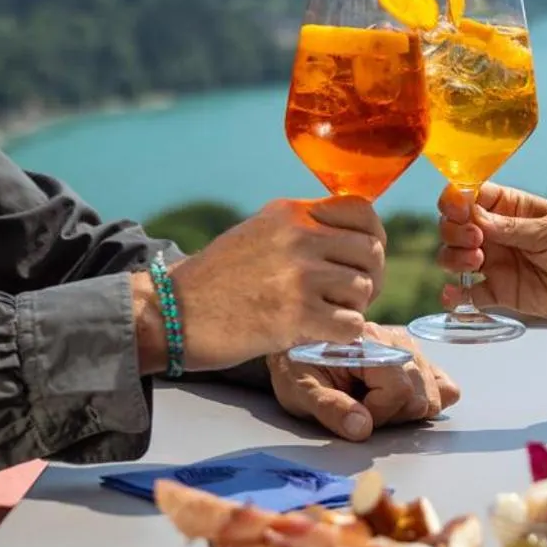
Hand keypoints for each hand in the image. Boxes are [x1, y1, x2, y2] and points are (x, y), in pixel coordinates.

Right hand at [170, 197, 385, 368]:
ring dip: (351, 308)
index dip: (372, 238)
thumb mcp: (258, 234)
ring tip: (325, 315)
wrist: (173, 312)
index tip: (361, 259)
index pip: (362, 211)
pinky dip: (342, 335)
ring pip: (364, 289)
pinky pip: (351, 324)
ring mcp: (300, 275)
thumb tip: (350, 240)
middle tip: (347, 298)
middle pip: (371, 252)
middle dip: (368, 278)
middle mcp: (300, 237)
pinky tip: (319, 334)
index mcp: (291, 213)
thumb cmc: (215, 280)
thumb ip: (300, 230)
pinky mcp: (297, 315)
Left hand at [268, 325, 461, 439]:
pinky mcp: (414, 357)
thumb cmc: (296, 367)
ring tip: (374, 404)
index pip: (399, 391)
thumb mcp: (299, 389)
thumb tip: (362, 428)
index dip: (378, 414)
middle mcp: (395, 339)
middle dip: (392, 415)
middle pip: (420, 394)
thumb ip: (328, 408)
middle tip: (361, 410)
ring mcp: (408, 347)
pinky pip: (443, 384)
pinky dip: (428, 400)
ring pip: (434, 392)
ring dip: (407, 410)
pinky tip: (399, 403)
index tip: (352, 415)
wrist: (296, 346)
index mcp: (368, 342)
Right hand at [436, 182, 546, 324]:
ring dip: (454, 258)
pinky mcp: (500, 291)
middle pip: (456, 226)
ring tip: (476, 261)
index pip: (472, 196)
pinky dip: (456, 295)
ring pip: (455, 257)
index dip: (458, 200)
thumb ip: (510, 227)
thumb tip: (471, 216)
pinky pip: (470, 294)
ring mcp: (496, 262)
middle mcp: (497, 233)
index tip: (458, 209)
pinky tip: (454, 296)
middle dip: (455, 230)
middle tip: (475, 239)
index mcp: (511, 207)